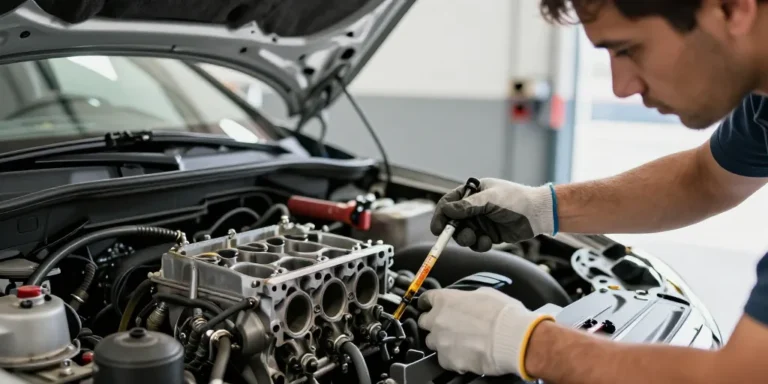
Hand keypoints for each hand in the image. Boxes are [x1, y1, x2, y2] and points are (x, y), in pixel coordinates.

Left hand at [417, 287, 553, 378]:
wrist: (513, 339)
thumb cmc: (503, 315)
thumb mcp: (485, 294)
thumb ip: (467, 297)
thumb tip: (467, 301)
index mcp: (445, 300)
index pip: (426, 299)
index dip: (428, 303)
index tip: (429, 306)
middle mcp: (438, 319)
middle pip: (425, 323)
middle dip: (434, 324)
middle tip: (449, 327)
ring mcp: (441, 341)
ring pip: (432, 342)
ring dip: (443, 342)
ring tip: (461, 343)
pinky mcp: (447, 360)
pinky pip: (444, 359)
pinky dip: (453, 358)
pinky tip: (466, 355)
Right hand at [430, 178, 556, 250]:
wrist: (538, 214)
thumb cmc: (516, 199)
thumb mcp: (490, 199)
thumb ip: (468, 206)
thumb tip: (447, 210)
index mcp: (472, 193)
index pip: (449, 203)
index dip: (441, 215)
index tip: (437, 228)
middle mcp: (474, 208)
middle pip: (453, 222)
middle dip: (454, 231)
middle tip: (459, 235)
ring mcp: (481, 222)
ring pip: (464, 234)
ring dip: (467, 239)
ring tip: (475, 238)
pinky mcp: (489, 235)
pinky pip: (476, 243)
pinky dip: (479, 244)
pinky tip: (489, 241)